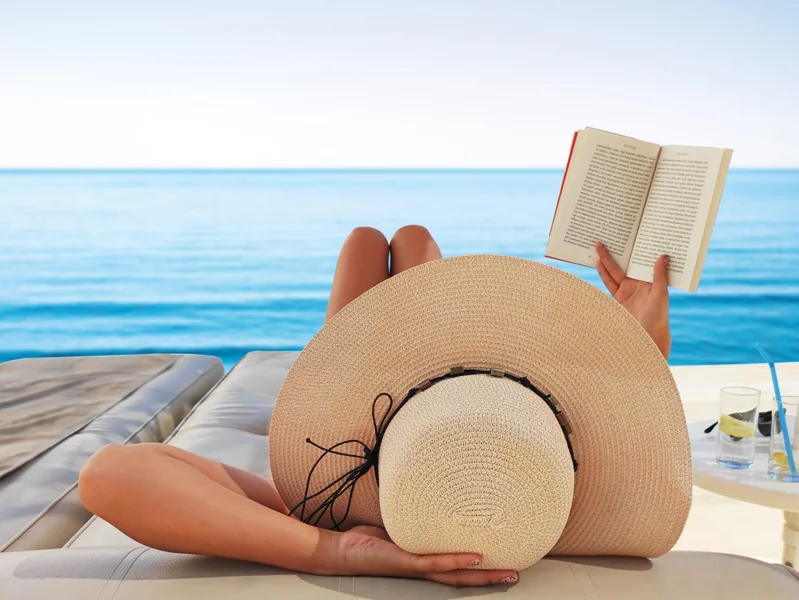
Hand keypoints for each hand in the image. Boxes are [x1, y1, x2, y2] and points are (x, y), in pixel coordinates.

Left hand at [319, 525, 518, 586]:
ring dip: (482, 575)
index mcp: (423, 562)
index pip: (457, 570)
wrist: (342, 552)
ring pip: (455, 575)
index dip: (480, 569)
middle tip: (516, 575)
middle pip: (464, 578)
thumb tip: (426, 493)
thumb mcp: (396, 526)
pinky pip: (435, 562)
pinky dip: (455, 561)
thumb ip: (412, 517)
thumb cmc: (367, 541)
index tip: (502, 561)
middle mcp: (423, 569)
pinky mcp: (405, 561)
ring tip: (505, 572)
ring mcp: (416, 567)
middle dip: (491, 577)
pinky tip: (473, 559)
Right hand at [595, 242, 670, 359]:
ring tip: (598, 247)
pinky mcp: (617, 298)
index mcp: (650, 280)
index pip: (641, 260)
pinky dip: (603, 273)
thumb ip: (659, 276)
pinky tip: (598, 264)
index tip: (631, 236)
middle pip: (625, 264)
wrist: (646, 337)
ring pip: (614, 271)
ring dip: (607, 260)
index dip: (636, 249)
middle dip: (617, 252)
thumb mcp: (660, 295)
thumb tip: (663, 256)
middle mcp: (638, 283)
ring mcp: (627, 290)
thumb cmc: (658, 317)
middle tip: (609, 237)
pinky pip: (609, 283)